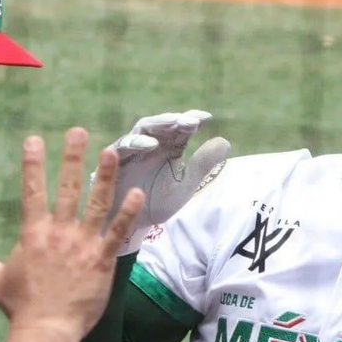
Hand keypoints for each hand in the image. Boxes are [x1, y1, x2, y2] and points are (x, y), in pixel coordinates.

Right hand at [0, 128, 145, 338]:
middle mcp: (59, 233)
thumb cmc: (21, 306)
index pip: (32, 191)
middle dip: (72, 158)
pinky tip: (138, 193)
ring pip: (96, 205)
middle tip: (78, 132)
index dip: (33, 164)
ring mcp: (82, 246)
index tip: (35, 139)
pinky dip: (128, 214)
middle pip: (68, 189)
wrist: (46, 330)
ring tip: (111, 152)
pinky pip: (117, 233)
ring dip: (105, 177)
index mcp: (33, 234)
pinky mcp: (102, 261)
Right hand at [103, 110, 230, 254]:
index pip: (182, 128)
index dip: (193, 119)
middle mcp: (152, 143)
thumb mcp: (185, 184)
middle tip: (192, 121)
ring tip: (175, 124)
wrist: (132, 223)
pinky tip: (151, 144)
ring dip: (160, 124)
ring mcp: (133, 149)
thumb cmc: (157, 201)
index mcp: (170, 147)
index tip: (206, 119)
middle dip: (177, 120)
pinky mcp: (116, 159)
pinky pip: (124, 145)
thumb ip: (202, 164)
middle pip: (163, 123)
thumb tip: (225, 142)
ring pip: (144, 128)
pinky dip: (136, 142)